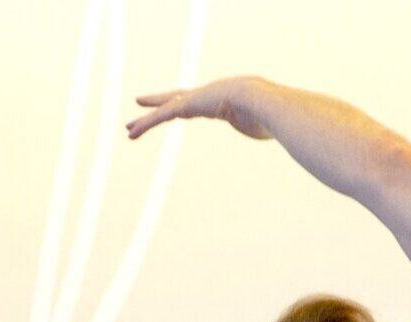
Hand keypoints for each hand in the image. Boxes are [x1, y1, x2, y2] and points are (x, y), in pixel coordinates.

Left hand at [125, 77, 271, 140]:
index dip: (185, 102)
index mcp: (220, 102)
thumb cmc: (268, 115)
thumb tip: (282, 134)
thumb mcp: (264, 125)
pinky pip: (161, 117)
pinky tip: (132, 131)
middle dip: (158, 102)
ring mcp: (194, 100)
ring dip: (145, 120)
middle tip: (140, 102)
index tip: (176, 105)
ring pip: (164, 110)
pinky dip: (146, 124)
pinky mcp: (186, 106)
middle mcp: (204, 97)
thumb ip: (265, 128)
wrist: (261, 100)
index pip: (199, 102)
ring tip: (128, 128)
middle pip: (175, 99)